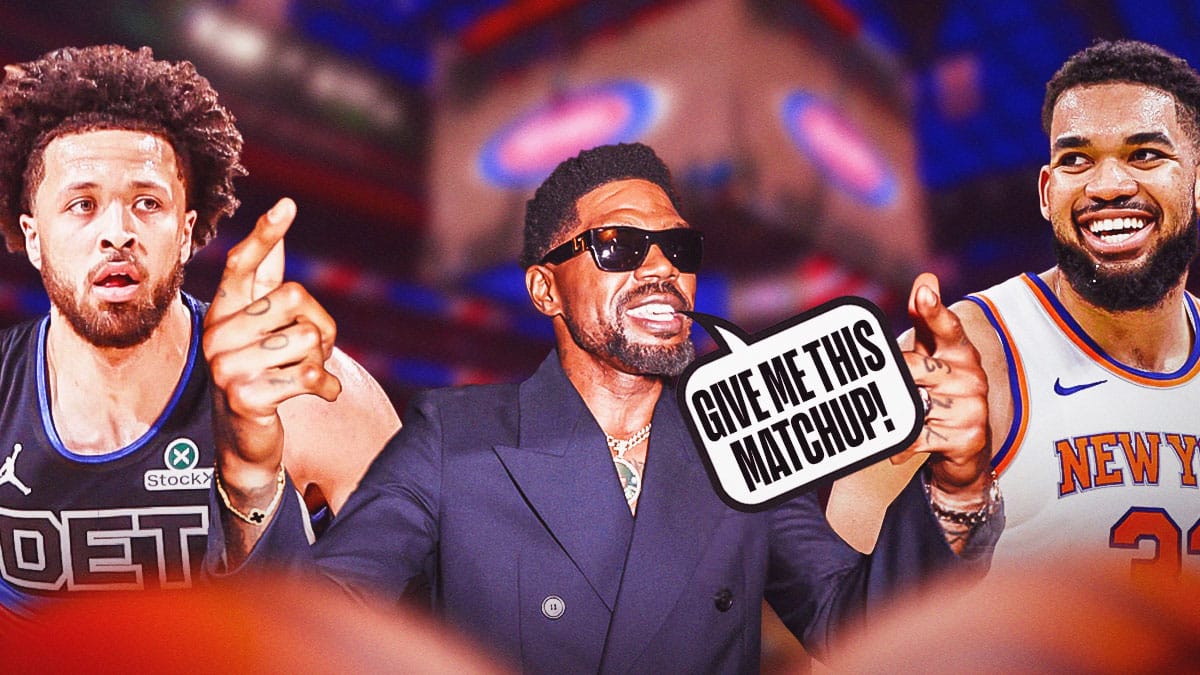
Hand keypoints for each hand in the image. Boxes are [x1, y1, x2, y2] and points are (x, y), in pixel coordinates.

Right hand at [203, 198, 340, 484]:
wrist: (245, 440)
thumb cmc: (262, 375)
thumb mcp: (262, 328)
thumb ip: (267, 280)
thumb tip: (279, 221)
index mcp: (224, 311)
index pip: (244, 264)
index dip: (267, 236)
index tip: (288, 205)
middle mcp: (218, 334)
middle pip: (294, 297)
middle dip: (317, 324)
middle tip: (310, 350)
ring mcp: (227, 367)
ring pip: (307, 337)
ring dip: (320, 359)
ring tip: (304, 374)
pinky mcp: (246, 397)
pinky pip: (309, 375)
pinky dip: (326, 386)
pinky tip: (321, 394)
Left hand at [894, 273, 989, 494]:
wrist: (965, 451)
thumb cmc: (941, 394)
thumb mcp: (932, 356)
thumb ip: (925, 321)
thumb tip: (926, 278)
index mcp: (961, 353)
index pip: (947, 327)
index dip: (933, 309)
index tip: (922, 292)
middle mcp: (972, 377)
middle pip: (915, 368)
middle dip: (896, 380)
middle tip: (887, 390)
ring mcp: (972, 407)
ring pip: (915, 403)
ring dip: (900, 414)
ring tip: (898, 420)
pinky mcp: (968, 437)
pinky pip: (919, 436)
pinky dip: (903, 444)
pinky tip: (899, 450)